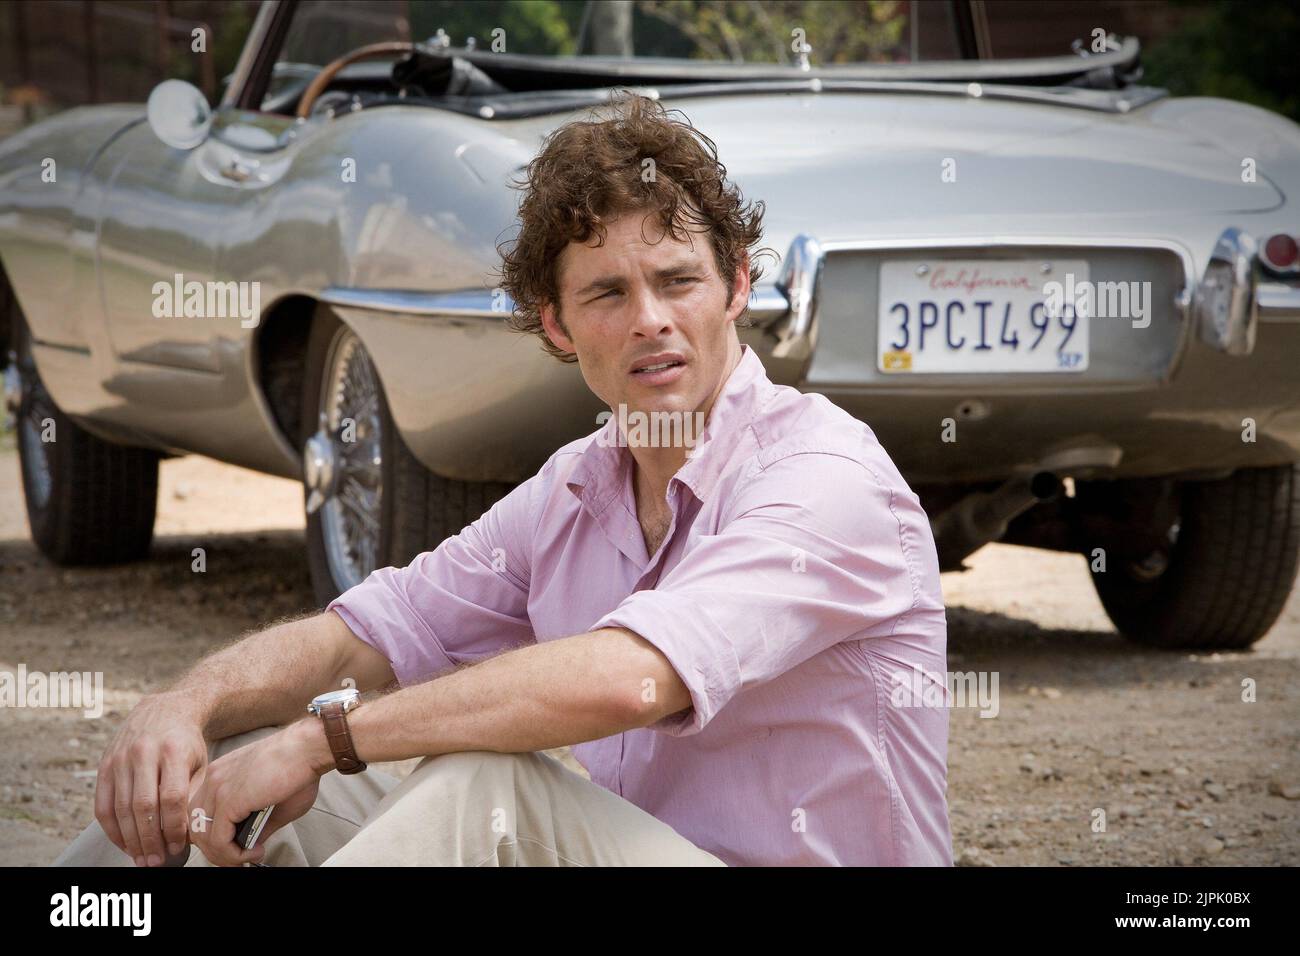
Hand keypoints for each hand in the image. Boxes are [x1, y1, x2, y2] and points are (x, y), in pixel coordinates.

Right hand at [94, 693, 207, 866]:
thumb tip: (188, 834)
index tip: (178, 846)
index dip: (173, 827)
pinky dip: (112, 830)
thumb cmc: (186, 742)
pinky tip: (124, 843)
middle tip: (157, 861)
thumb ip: (193, 793)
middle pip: (142, 807)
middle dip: (149, 840)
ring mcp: (120, 759)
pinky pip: (102, 805)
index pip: (171, 798)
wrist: (165, 709)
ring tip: (142, 858)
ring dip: (130, 840)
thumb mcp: (199, 761)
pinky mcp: (104, 765)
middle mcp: (143, 753)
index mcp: (172, 750)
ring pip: (120, 809)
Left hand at [187, 721, 324, 865]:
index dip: (216, 835)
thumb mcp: (272, 799)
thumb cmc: (298, 766)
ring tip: (250, 855)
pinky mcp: (228, 801)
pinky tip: (255, 851)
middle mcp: (214, 779)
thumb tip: (251, 844)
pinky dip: (234, 854)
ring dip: (225, 855)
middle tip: (242, 856)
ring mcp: (217, 789)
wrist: (307, 749)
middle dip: (217, 850)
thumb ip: (257, 823)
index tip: (237, 846)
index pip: (202, 813)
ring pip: (203, 837)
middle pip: (196, 827)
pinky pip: (218, 841)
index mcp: (221, 775)